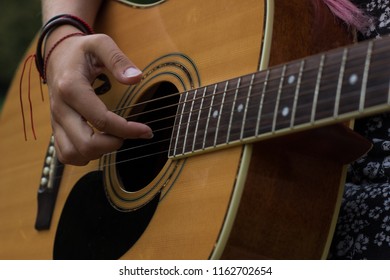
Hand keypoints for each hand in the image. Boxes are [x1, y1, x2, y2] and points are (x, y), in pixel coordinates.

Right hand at [45, 29, 152, 165]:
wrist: (57, 55)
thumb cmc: (82, 51)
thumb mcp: (101, 44)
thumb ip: (118, 60)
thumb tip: (136, 78)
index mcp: (71, 87)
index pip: (101, 120)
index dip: (128, 130)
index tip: (146, 130)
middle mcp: (60, 108)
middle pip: (85, 144)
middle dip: (113, 144)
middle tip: (128, 133)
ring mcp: (56, 121)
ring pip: (72, 154)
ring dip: (98, 153)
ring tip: (114, 138)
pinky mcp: (56, 128)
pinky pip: (65, 154)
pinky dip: (83, 156)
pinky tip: (99, 144)